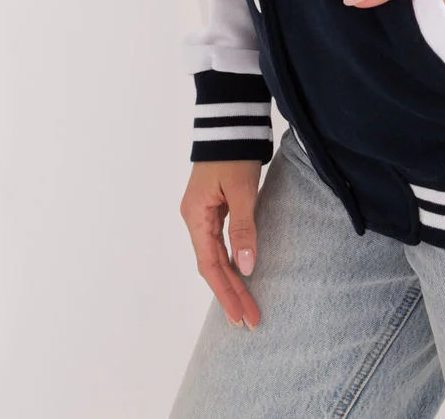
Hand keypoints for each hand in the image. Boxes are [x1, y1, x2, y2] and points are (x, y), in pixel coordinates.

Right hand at [180, 160, 262, 329]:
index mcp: (195, 216)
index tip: (240, 316)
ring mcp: (203, 213)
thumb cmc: (234, 154)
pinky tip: (241, 275)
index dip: (225, 292)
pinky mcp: (214, 206)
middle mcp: (195, 218)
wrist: (230, 122)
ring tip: (247, 306)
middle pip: (212, 264)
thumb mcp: (241, 191)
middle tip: (249, 321)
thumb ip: (243, 228)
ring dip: (232, 280)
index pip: (210, 265)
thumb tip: (246, 267)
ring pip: (216, 255)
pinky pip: (220, 242)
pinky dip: (231, 261)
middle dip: (231, 293)